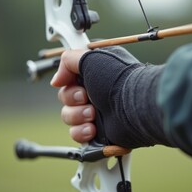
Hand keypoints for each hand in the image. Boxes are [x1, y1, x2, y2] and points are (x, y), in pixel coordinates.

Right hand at [51, 46, 167, 147]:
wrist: (135, 107)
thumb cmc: (118, 79)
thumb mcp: (90, 57)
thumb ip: (67, 61)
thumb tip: (57, 80)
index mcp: (94, 74)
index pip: (69, 77)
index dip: (66, 81)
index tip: (70, 81)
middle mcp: (95, 92)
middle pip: (65, 97)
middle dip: (71, 99)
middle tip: (86, 98)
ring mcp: (97, 112)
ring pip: (68, 116)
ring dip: (76, 116)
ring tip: (92, 115)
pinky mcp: (99, 132)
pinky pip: (76, 133)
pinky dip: (81, 132)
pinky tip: (93, 129)